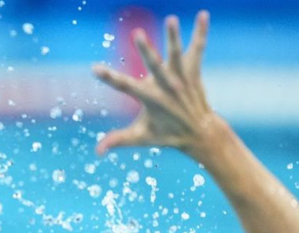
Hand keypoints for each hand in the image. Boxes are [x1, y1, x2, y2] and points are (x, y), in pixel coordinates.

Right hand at [92, 11, 218, 157]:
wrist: (199, 132)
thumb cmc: (166, 134)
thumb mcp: (141, 137)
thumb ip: (119, 140)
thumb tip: (97, 152)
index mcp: (151, 100)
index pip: (125, 87)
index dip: (109, 78)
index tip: (94, 68)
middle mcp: (167, 87)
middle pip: (154, 66)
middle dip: (146, 50)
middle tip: (137, 34)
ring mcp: (182, 78)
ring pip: (177, 54)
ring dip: (174, 36)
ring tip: (171, 19)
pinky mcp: (193, 71)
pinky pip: (198, 48)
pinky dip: (201, 32)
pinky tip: (204, 15)